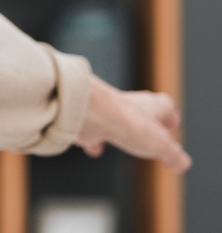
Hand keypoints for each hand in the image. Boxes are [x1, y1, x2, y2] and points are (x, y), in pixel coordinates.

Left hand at [75, 76, 190, 171]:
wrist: (89, 112)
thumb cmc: (126, 122)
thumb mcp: (161, 145)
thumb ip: (173, 156)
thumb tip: (182, 164)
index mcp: (151, 107)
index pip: (165, 105)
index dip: (169, 115)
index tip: (171, 124)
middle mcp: (127, 105)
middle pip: (140, 111)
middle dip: (145, 124)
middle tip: (149, 137)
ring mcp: (105, 111)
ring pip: (115, 119)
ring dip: (120, 131)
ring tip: (124, 142)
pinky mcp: (88, 119)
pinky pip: (92, 130)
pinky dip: (94, 140)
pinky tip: (95, 149)